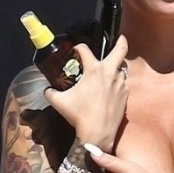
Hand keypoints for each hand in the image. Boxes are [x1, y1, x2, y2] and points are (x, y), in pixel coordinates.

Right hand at [44, 35, 128, 151]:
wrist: (97, 134)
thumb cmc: (79, 116)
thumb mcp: (59, 102)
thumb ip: (51, 93)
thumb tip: (48, 90)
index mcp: (94, 70)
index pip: (85, 49)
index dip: (78, 47)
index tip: (76, 50)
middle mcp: (110, 74)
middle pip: (120, 50)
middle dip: (121, 41)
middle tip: (120, 38)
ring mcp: (120, 85)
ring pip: (121, 69)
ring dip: (115, 68)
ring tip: (109, 72)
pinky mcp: (125, 96)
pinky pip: (122, 85)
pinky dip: (117, 85)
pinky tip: (110, 91)